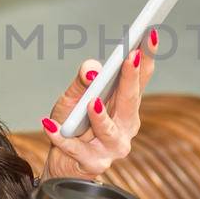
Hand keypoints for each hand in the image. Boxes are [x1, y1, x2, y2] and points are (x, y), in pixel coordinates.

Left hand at [38, 31, 158, 177]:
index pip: (140, 79)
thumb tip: (93, 69)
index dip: (147, 56)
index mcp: (126, 107)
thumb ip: (82, 82)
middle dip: (131, 78)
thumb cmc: (71, 127)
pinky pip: (76, 150)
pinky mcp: (94, 164)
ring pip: (108, 130)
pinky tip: (49, 126)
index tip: (150, 34)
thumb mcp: (72, 98)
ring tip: (93, 102)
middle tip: (131, 56)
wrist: (61, 164)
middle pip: (131, 101)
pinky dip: (62, 139)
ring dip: (101, 116)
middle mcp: (126, 127)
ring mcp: (112, 148)